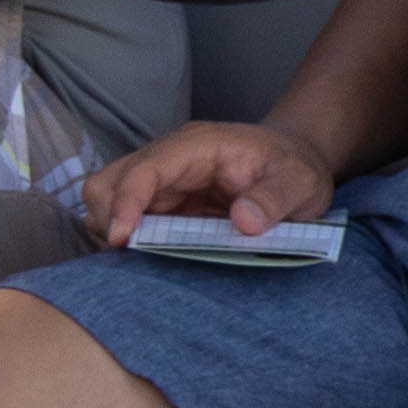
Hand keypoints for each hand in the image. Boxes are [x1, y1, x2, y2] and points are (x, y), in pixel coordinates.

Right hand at [80, 120, 338, 244]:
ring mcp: (163, 182)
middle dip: (107, 218)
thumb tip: (243, 221)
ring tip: (137, 260)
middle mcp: (169, 160)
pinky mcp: (164, 203)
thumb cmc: (296, 168)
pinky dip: (126, 240)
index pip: (144, 169)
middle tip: (128, 255)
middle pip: (108, 181)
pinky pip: (127, 219)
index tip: (121, 240)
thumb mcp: (300, 183)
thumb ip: (275, 199)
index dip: (126, 203)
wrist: (295, 161)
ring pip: (108, 199)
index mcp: (196, 147)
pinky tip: (148, 259)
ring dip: (112, 230)